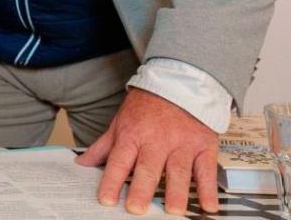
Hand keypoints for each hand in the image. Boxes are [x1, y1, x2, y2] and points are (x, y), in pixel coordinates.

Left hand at [76, 88, 218, 215]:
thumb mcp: (120, 121)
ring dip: (176, 192)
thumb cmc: (146, 106)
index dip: (111, 181)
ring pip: (178, 171)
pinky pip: (207, 171)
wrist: (178, 82)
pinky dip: (208, 189)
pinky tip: (208, 205)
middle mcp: (157, 141)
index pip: (119, 161)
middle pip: (148, 168)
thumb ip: (103, 146)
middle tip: (137, 208)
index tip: (106, 200)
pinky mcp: (203, 146)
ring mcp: (181, 144)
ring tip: (173, 211)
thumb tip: (81, 164)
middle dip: (142, 189)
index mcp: (132, 136)